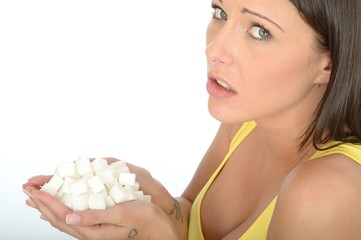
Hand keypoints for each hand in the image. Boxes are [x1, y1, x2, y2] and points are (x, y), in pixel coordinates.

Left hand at [23, 176, 179, 239]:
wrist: (156, 227)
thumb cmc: (142, 218)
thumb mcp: (120, 215)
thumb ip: (94, 217)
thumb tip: (69, 218)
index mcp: (93, 230)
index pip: (62, 215)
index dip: (47, 201)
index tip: (34, 189)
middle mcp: (89, 232)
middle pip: (57, 218)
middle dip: (41, 203)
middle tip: (27, 189)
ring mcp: (92, 230)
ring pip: (62, 219)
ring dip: (47, 207)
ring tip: (35, 198)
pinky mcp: (97, 226)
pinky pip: (72, 219)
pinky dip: (60, 211)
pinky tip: (58, 207)